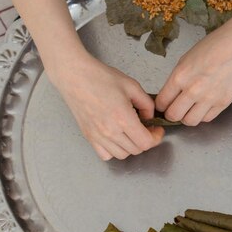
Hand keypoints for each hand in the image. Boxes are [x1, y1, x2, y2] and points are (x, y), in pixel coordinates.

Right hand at [46, 48, 163, 159]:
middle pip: (136, 150)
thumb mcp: (132, 86)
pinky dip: (114, 150)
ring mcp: (98, 136)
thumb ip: (146, 104)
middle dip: (145, 141)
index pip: (146, 142)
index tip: (157, 129)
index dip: (156, 138)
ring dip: (131, 146)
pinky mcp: (88, 137)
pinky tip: (116, 137)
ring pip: (122, 155)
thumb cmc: (101, 77)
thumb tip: (149, 117)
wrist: (75, 76)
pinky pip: (105, 155)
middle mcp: (110, 131)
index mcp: (123, 118)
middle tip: (146, 129)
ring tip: (131, 132)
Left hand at [156, 23, 231, 125]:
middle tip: (175, 108)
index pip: (162, 102)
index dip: (161, 104)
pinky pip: (207, 118)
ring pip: (190, 121)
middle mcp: (193, 90)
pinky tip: (203, 106)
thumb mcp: (186, 59)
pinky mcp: (223, 103)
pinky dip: (202, 115)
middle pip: (174, 115)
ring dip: (187, 117)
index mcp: (180, 76)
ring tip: (190, 109)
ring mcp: (209, 98)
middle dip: (171, 113)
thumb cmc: (213, 47)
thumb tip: (170, 95)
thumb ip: (177, 79)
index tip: (164, 104)